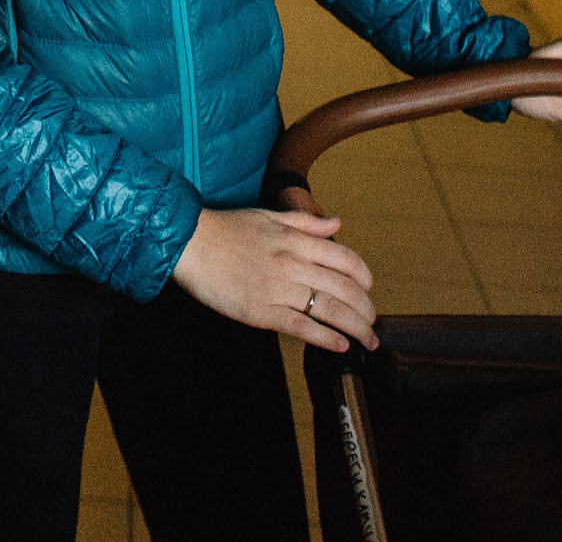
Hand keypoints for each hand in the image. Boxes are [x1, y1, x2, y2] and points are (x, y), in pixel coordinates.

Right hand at [169, 206, 377, 350]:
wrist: (188, 243)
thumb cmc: (225, 229)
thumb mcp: (268, 216)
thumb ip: (305, 222)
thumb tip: (336, 223)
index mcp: (296, 241)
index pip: (345, 260)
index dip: (364, 277)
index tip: (368, 289)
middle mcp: (293, 264)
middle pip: (344, 289)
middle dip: (366, 310)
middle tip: (372, 323)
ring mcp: (278, 289)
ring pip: (330, 311)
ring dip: (356, 328)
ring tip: (367, 341)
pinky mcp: (261, 311)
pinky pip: (302, 327)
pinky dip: (326, 338)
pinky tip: (340, 346)